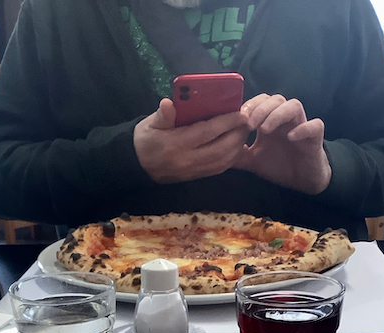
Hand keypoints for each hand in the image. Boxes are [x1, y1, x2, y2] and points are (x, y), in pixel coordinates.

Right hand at [134, 98, 248, 183]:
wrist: (136, 165)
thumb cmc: (145, 140)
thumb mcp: (149, 124)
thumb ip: (162, 115)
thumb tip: (169, 104)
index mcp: (176, 144)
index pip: (207, 132)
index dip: (227, 122)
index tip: (241, 113)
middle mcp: (187, 160)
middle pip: (220, 149)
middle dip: (237, 135)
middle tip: (247, 121)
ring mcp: (192, 171)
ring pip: (222, 162)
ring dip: (237, 147)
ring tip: (244, 132)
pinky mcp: (195, 177)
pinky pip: (218, 169)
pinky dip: (231, 158)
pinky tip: (236, 147)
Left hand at [234, 94, 331, 194]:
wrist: (303, 180)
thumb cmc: (279, 165)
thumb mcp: (252, 161)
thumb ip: (237, 154)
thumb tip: (215, 150)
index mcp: (270, 121)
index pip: (261, 101)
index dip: (251, 105)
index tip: (239, 118)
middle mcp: (285, 120)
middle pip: (276, 99)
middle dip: (261, 108)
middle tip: (250, 124)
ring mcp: (301, 126)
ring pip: (294, 106)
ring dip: (278, 114)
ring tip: (265, 130)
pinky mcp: (315, 137)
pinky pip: (315, 125)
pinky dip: (303, 128)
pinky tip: (291, 137)